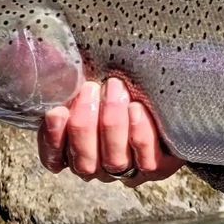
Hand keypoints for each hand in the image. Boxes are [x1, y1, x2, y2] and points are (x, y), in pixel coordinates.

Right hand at [38, 77, 185, 185]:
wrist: (171, 108)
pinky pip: (146, 159)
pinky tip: (137, 110)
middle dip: (84, 124)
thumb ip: (75, 82)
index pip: (55, 158)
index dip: (52, 138)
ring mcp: (129, 171)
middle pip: (84, 161)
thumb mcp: (96, 87)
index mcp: (77, 153)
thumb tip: (52, 52)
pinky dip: (139, 134)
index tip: (57, 111)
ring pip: (114, 160)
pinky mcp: (158, 167)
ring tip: (115, 89)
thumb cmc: (123, 91)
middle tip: (91, 89)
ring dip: (112, 124)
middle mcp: (100, 167)